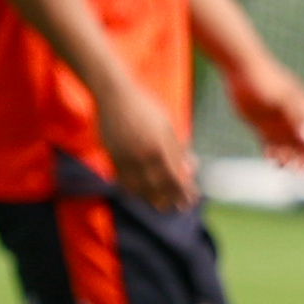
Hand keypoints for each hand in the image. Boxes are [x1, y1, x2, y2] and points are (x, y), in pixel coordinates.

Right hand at [98, 86, 196, 214]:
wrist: (113, 96)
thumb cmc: (145, 108)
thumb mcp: (166, 127)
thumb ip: (176, 150)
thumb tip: (189, 169)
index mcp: (159, 148)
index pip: (175, 180)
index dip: (184, 192)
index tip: (192, 199)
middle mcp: (141, 158)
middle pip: (158, 189)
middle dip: (170, 199)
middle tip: (179, 207)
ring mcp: (124, 160)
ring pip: (139, 189)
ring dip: (151, 198)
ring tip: (160, 204)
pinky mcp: (112, 159)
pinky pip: (124, 181)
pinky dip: (134, 190)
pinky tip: (140, 192)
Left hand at [229, 51, 303, 169]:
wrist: (239, 67)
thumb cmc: (264, 80)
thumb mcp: (282, 99)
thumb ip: (296, 118)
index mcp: (303, 107)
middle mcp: (292, 116)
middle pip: (302, 142)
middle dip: (303, 157)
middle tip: (300, 171)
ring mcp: (276, 120)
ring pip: (285, 144)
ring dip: (287, 157)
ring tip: (284, 167)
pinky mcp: (261, 124)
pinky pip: (269, 142)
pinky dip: (271, 152)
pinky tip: (270, 160)